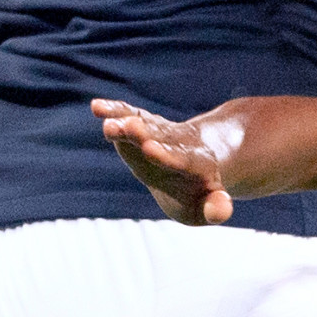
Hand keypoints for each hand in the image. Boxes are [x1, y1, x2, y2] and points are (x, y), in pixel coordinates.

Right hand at [92, 98, 234, 224]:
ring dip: (126, 121)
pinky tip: (96, 106)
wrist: (199, 163)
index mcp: (196, 165)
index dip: (165, 155)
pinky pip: (130, 116)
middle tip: (128, 126)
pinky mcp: (144, 127)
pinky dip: (115, 111)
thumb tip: (221, 210)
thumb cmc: (198, 193)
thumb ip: (216, 208)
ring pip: (144, 124)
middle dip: (143, 133)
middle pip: (160, 137)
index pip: (180, 159)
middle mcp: (178, 144)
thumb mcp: (208, 206)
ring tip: (107, 123)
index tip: (149, 148)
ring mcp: (160, 134)